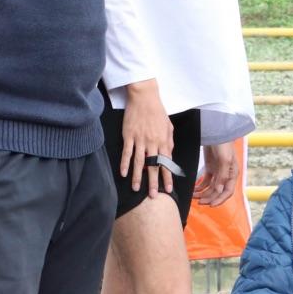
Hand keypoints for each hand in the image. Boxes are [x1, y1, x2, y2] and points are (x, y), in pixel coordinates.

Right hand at [122, 80, 173, 195]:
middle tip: (152, 195)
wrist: (145, 98)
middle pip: (153, 166)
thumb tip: (169, 155)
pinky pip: (126, 152)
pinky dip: (124, 163)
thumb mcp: (169, 126)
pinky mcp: (128, 136)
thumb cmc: (158, 112)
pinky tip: (123, 173)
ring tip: (136, 188)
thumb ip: (169, 141)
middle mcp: (153, 142)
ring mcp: (140, 139)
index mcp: (164, 141)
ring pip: (139, 162)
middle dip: (153, 181)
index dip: (167, 176)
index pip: (166, 163)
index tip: (168, 188)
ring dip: (137, 176)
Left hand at [194, 142, 239, 206]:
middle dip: (209, 198)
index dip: (220, 200)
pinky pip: (205, 182)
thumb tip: (219, 191)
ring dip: (203, 194)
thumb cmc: (224, 145)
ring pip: (211, 188)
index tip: (210, 205)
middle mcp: (226, 175)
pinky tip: (194, 190)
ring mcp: (218, 172)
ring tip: (194, 197)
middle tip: (199, 202)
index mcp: (232, 174)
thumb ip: (222, 176)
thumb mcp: (224, 160)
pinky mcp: (210, 169)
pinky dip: (200, 187)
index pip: (227, 192)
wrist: (216, 133)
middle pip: (218, 192)